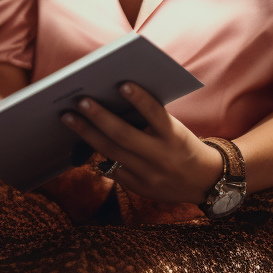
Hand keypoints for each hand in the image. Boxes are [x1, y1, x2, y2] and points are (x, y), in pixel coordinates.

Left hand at [61, 82, 223, 204]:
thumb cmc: (183, 145)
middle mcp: (161, 156)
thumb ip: (152, 120)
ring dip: (88, 134)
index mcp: (174, 136)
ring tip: (70, 118)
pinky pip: (113, 170)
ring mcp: (149, 174)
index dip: (140, 100)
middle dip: (99, 117)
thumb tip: (116, 100)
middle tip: (80, 101)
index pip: (156, 114)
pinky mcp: (139, 188)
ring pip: (112, 152)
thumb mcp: (175, 130)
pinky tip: (82, 142)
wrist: (203, 181)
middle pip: (124, 135)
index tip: (122, 84)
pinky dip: (97, 154)